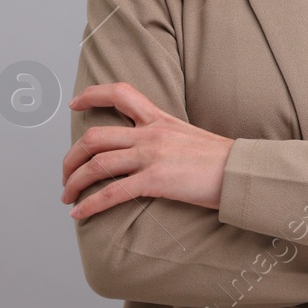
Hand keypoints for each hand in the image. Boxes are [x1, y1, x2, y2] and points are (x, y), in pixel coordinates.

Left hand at [61, 82, 234, 219]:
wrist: (241, 171)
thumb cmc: (220, 160)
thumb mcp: (188, 136)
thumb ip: (164, 138)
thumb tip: (146, 153)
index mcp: (160, 119)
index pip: (121, 93)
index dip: (92, 95)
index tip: (74, 104)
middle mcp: (151, 134)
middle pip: (95, 137)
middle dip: (71, 157)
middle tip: (66, 173)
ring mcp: (152, 156)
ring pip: (96, 164)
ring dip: (74, 182)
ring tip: (67, 196)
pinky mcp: (156, 179)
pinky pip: (111, 193)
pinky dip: (89, 205)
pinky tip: (79, 214)